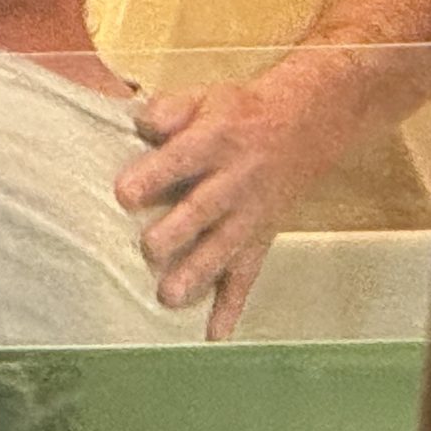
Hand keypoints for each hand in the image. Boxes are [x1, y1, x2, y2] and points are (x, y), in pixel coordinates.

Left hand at [114, 66, 346, 340]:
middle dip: (176, 231)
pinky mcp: (259, 239)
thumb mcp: (207, 96)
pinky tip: (214, 335)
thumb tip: (142, 124)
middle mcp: (235, 181)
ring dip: (197, 273)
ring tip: (170, 297)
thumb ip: (170, 109)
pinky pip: (247, 276)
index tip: (124, 194)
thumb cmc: (242, 113)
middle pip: (204, 209)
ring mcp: (249, 215)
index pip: (183, 159)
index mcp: (217, 140)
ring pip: (223, 247)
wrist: (305, 125)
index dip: (154, 175)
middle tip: (148, 250)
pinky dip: (232, 307)